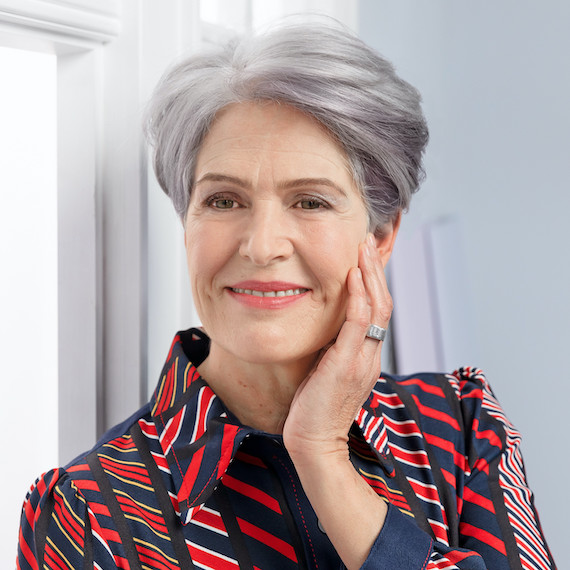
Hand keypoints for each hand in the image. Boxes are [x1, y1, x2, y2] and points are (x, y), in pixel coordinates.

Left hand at [283, 232, 392, 458]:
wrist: (314, 443)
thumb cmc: (314, 408)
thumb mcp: (327, 371)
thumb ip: (333, 348)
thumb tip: (324, 325)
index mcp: (367, 357)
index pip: (378, 313)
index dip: (374, 283)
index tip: (364, 259)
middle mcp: (371, 356)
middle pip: (383, 304)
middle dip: (375, 271)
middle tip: (366, 243)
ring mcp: (362, 360)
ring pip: (376, 308)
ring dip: (369, 275)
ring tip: (362, 248)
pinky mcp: (347, 364)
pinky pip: (358, 323)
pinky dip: (357, 296)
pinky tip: (352, 275)